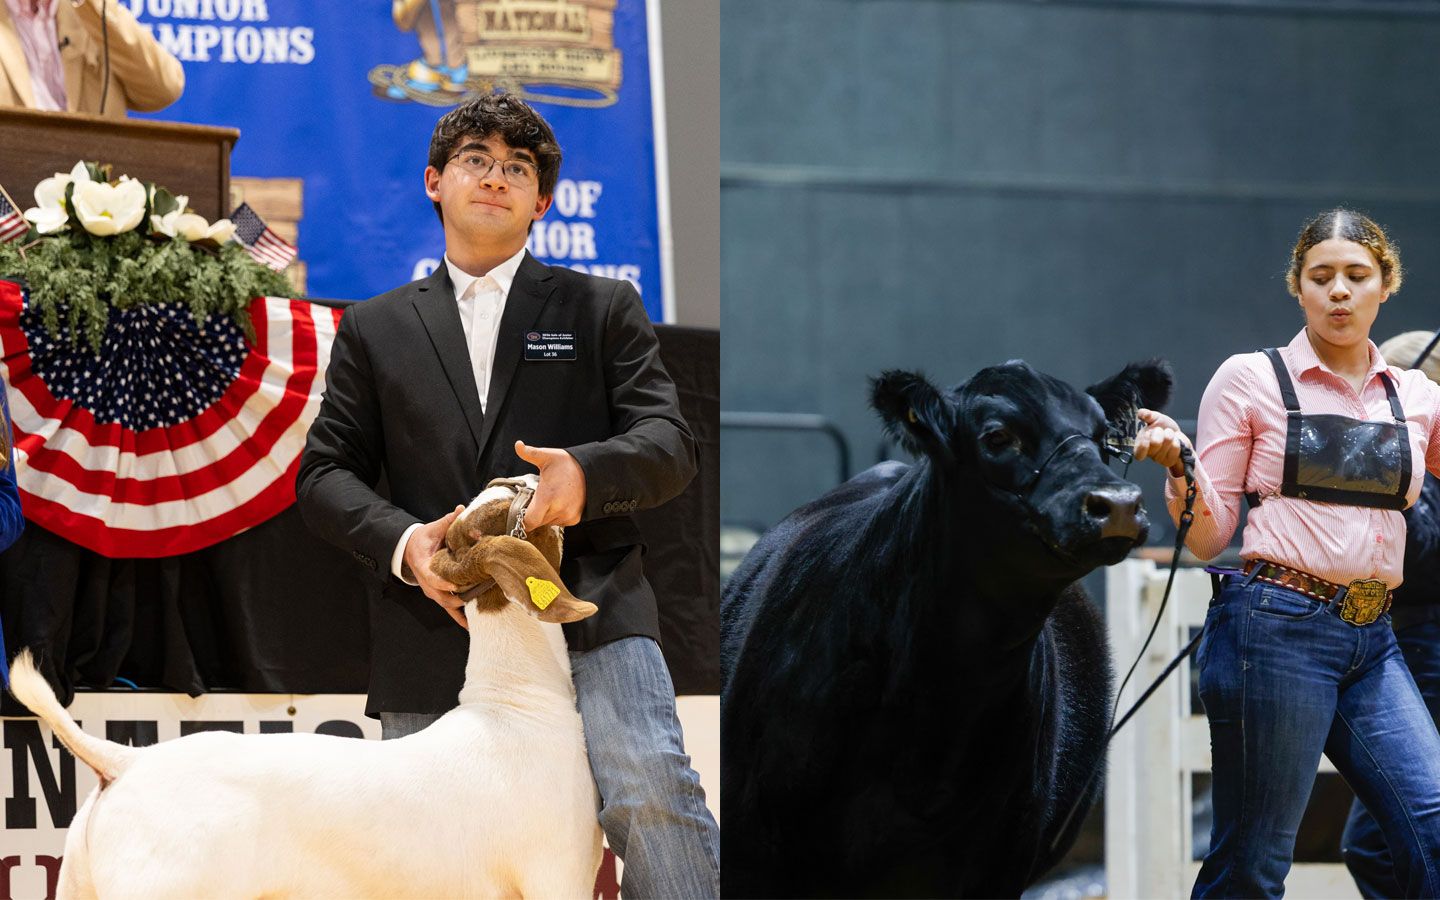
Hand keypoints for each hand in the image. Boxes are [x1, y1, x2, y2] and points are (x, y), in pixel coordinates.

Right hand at [404, 505, 467, 629]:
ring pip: (447, 605)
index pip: (432, 577)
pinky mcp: (439, 596)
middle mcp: (428, 583)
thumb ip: (448, 521)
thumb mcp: (433, 528)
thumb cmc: (423, 539)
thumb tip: (462, 509)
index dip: (443, 582)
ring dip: (462, 608)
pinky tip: (471, 627)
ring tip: (481, 609)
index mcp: (424, 566)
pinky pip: (450, 610)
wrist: (411, 550)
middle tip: (479, 596)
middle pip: (442, 596)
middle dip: (460, 598)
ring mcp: (433, 592)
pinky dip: (460, 619)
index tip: (455, 585)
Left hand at [515, 440, 585, 528]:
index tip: (523, 510)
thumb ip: (530, 453)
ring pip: (548, 523)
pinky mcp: (574, 518)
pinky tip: (559, 503)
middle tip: (536, 500)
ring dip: (545, 515)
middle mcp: (558, 510)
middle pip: (537, 522)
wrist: (591, 469)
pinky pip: (559, 522)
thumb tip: (518, 445)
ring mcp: (568, 515)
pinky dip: (556, 516)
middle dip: (534, 514)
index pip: (529, 521)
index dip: (523, 518)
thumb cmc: (566, 463)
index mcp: (547, 497)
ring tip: (549, 499)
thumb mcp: (546, 456)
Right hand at [1133, 409, 1191, 477]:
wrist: (1176, 433)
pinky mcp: (1171, 460)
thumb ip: (1146, 415)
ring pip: (1167, 445)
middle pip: (1155, 444)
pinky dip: (1177, 441)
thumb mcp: (1154, 418)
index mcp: (1141, 445)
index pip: (1138, 454)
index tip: (1148, 434)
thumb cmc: (1162, 426)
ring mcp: (1161, 459)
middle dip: (1160, 433)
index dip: (1143, 445)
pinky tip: (1175, 441)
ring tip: (1168, 434)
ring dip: (1170, 435)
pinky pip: (1176, 449)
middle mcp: (1150, 454)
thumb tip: (1141, 413)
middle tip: (1160, 430)